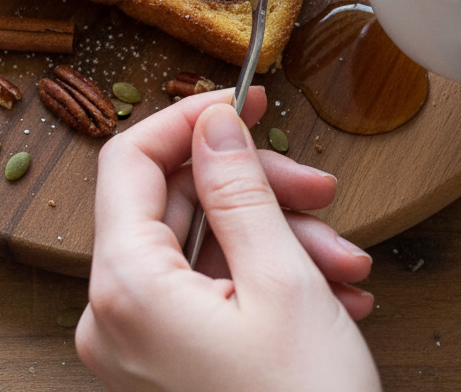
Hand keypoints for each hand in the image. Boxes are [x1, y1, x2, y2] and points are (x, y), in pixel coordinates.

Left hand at [76, 88, 380, 391]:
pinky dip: (270, 276)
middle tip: (319, 190)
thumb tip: (214, 118)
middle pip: (175, 200)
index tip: (244, 101)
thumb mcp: (282, 279)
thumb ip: (238, 185)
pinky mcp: (170, 358)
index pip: (128, 159)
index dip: (188, 118)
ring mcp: (141, 341)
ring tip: (344, 262)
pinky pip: (211, 286)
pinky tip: (331, 289)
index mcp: (126, 287)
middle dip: (257, 190)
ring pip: (204, 242)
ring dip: (280, 238)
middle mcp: (116, 314)